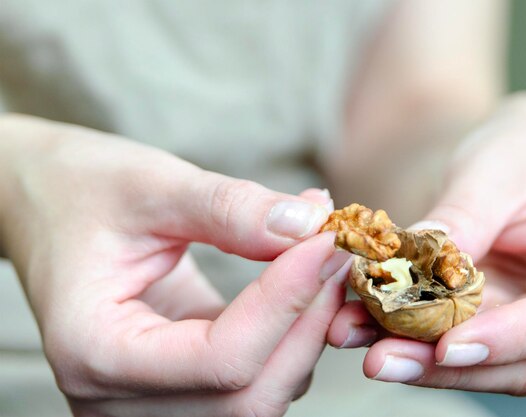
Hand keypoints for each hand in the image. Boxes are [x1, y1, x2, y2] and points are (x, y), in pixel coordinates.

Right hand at [0, 115, 351, 415]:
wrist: (47, 204)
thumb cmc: (80, 189)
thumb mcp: (150, 185)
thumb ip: (231, 209)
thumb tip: (309, 226)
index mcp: (95, 351)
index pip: (221, 359)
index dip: (286, 300)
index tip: (324, 240)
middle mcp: (117, 397)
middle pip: (248, 395)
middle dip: (306, 321)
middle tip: (334, 249)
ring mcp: (148, 399)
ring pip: (259, 398)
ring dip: (305, 332)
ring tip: (319, 260)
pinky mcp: (176, 382)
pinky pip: (252, 380)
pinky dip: (288, 336)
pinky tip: (299, 283)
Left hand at [328, 92, 525, 394]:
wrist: (523, 158)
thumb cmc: (525, 151)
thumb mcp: (494, 169)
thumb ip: (463, 220)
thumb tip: (414, 272)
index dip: (508, 339)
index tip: (446, 347)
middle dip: (446, 364)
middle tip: (380, 360)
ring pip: (489, 365)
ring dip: (420, 359)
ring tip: (354, 338)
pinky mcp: (509, 328)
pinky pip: (464, 345)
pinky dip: (414, 341)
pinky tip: (363, 327)